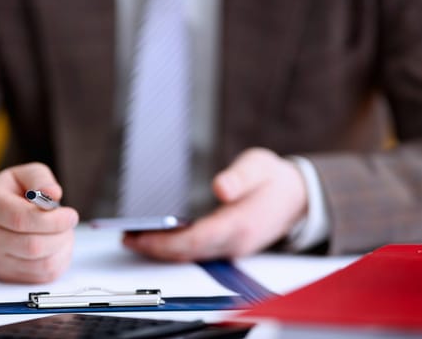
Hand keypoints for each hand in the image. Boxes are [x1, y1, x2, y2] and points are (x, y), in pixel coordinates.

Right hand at [0, 163, 78, 282]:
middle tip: (69, 221)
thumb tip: (54, 193)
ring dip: (62, 247)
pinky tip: (58, 245)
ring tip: (62, 232)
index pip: (21, 219)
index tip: (71, 214)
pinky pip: (44, 276)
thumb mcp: (23, 175)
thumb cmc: (13, 194)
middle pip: (33, 246)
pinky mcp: (10, 276)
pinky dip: (60, 260)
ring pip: (42, 264)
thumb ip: (40, 179)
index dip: (52, 219)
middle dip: (61, 234)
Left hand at [123, 148, 307, 260]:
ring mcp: (231, 247)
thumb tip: (221, 187)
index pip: (195, 240)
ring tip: (132, 237)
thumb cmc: (274, 180)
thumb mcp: (260, 166)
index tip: (138, 236)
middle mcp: (234, 242)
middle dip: (154, 248)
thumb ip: (240, 177)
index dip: (164, 241)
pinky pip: (196, 252)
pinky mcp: (227, 246)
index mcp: (240, 224)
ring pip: (190, 255)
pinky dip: (173, 248)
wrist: (297, 198)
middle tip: (126, 237)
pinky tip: (155, 239)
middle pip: (187, 253)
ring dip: (160, 250)